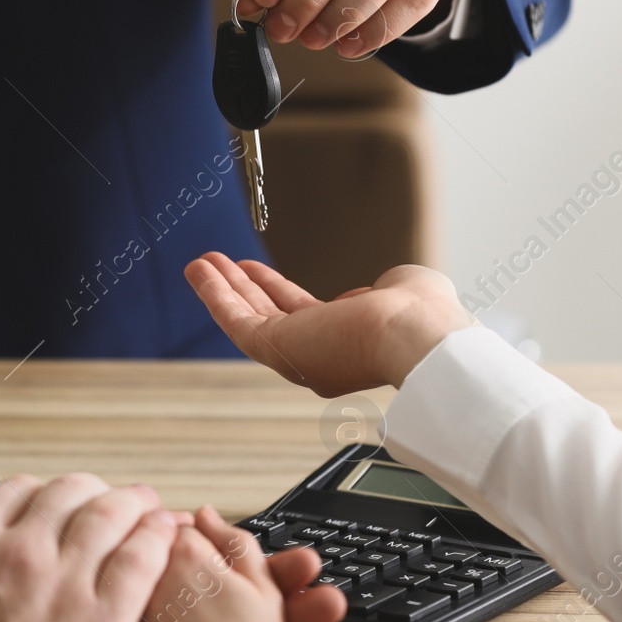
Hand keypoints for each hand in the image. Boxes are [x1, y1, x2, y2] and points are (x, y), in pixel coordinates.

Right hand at [0, 474, 179, 621]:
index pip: (19, 492)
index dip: (41, 495)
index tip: (51, 507)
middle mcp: (20, 552)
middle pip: (71, 494)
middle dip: (91, 493)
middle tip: (107, 501)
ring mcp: (65, 584)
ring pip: (112, 516)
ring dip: (132, 505)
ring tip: (147, 507)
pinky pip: (143, 560)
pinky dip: (157, 539)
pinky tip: (166, 537)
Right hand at [185, 253, 474, 396]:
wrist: (416, 337)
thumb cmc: (421, 318)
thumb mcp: (403, 290)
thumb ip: (382, 289)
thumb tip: (367, 292)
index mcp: (350, 345)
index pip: (306, 316)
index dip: (279, 292)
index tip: (263, 276)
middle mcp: (318, 357)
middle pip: (269, 317)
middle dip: (243, 289)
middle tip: (222, 267)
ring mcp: (296, 354)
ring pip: (248, 318)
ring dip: (222, 289)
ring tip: (201, 264)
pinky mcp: (276, 349)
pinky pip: (236, 321)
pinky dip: (214, 295)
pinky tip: (200, 272)